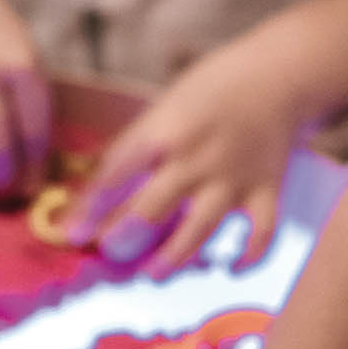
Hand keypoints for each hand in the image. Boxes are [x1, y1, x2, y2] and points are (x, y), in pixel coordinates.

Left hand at [67, 29, 314, 274]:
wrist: (277, 75)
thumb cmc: (212, 88)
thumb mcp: (166, 107)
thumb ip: (141, 147)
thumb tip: (102, 188)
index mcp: (164, 133)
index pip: (116, 175)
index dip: (90, 207)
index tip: (70, 232)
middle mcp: (196, 159)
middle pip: (151, 209)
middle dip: (124, 237)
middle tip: (109, 252)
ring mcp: (233, 178)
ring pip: (199, 229)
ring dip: (173, 257)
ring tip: (154, 273)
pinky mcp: (267, 190)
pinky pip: (261, 232)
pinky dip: (250, 255)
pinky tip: (233, 268)